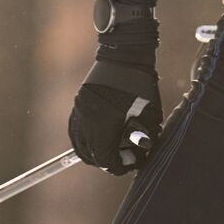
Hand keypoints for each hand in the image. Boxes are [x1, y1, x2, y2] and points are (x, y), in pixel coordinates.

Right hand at [68, 60, 162, 174]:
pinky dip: (86, 140)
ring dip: (94, 152)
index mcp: (103, 124)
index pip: (104, 158)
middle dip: (106, 160)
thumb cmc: (142, 86)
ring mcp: (78, 112)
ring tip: (112, 150)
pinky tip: (99, 139)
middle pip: (89, 155)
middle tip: (123, 158)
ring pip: (79, 145)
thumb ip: (142, 138)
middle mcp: (86, 120)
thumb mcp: (148, 114)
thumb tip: (136, 156)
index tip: (130, 164)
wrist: (125, 57)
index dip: (117, 166)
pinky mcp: (77, 105)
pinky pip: (76, 132)